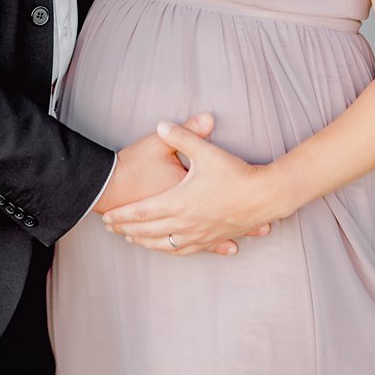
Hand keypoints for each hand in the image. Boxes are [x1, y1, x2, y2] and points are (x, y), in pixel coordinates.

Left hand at [102, 118, 277, 256]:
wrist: (267, 196)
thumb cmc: (236, 173)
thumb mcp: (205, 151)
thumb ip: (181, 136)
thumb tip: (162, 124)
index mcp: (179, 202)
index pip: (142, 213)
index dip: (123, 216)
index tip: (107, 216)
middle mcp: (187, 223)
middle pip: (148, 231)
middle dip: (127, 229)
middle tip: (110, 228)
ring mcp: (200, 234)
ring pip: (165, 244)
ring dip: (146, 242)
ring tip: (132, 238)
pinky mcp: (213, 238)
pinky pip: (186, 250)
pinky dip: (170, 250)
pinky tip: (166, 248)